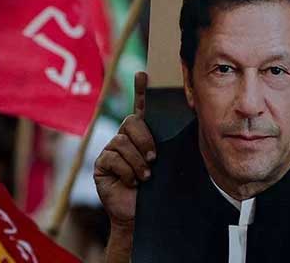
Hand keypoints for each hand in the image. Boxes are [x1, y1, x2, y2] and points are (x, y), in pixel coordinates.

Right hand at [94, 72, 155, 229]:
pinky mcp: (101, 163)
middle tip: (154, 159)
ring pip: (122, 142)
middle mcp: (125, 137)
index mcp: (143, 134)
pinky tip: (132, 182)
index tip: (144, 74)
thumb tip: (188, 121)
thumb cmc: (157, 190)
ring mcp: (111, 149)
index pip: (141, 107)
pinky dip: (126, 171)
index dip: (141, 89)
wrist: (140, 215)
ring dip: (137, 162)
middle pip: (131, 122)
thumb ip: (170, 144)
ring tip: (145, 176)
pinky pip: (112, 158)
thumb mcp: (167, 163)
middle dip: (145, 141)